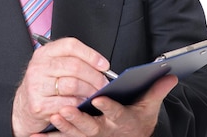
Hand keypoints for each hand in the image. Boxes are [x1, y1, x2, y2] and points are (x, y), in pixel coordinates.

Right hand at [12, 37, 110, 136]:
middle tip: (103, 83)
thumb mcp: (53, 67)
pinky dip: (79, 104)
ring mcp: (37, 85)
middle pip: (75, 66)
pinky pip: (67, 103)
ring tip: (95, 94)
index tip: (104, 65)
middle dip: (94, 76)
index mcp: (44, 53)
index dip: (91, 54)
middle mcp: (39, 66)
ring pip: (73, 84)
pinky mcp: (38, 104)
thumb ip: (73, 62)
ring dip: (89, 91)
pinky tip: (82, 104)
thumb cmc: (44, 84)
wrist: (23, 106)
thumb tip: (101, 67)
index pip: (71, 45)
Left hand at [44, 74, 178, 136]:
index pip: (117, 114)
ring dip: (63, 127)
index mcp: (123, 122)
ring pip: (75, 134)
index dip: (109, 107)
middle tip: (66, 109)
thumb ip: (157, 90)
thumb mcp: (149, 107)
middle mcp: (106, 132)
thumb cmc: (137, 121)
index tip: (100, 98)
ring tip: (53, 116)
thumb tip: (171, 75)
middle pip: (91, 128)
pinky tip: (35, 136)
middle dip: (78, 119)